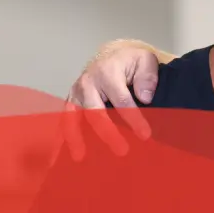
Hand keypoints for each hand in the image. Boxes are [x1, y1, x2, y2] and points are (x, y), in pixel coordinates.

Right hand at [63, 40, 157, 158]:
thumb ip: (147, 77)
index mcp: (107, 72)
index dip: (133, 119)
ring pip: (73, 117)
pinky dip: (66, 135)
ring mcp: (76, 92)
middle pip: (96, 112)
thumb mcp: (145, 61)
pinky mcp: (71, 101)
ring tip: (79, 157)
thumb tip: (145, 97)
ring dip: (76, 137)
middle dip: (108, 133)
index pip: (121, 99)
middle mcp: (88, 83)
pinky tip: (70, 152)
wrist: (113, 56)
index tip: (145, 135)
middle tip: (122, 151)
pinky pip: (66, 119)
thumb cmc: (132, 62)